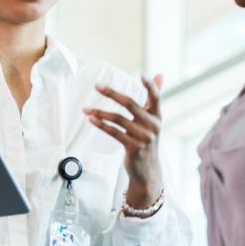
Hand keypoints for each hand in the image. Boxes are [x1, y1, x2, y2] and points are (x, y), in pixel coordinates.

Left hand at [84, 74, 163, 206]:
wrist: (147, 171)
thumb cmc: (147, 140)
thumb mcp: (153, 120)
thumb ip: (153, 98)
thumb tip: (158, 74)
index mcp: (158, 116)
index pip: (156, 97)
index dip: (150, 86)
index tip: (142, 74)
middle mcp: (153, 125)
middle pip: (130, 104)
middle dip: (112, 93)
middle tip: (96, 85)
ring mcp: (144, 137)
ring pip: (118, 119)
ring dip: (100, 112)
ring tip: (86, 109)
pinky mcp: (133, 148)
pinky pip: (114, 133)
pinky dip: (101, 125)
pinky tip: (91, 119)